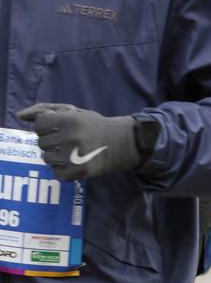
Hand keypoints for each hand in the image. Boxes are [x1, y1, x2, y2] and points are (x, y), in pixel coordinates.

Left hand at [17, 103, 144, 179]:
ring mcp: (74, 156)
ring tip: (71, 151)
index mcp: (70, 120)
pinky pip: (55, 172)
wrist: (120, 143)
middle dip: (51, 141)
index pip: (39, 126)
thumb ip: (45, 110)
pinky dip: (62, 168)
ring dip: (55, 155)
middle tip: (67, 139)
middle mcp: (71, 138)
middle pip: (42, 143)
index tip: (56, 128)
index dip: (45, 127)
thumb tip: (20, 115)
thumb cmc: (92, 125)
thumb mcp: (73, 112)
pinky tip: (74, 161)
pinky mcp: (78, 171)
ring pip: (46, 158)